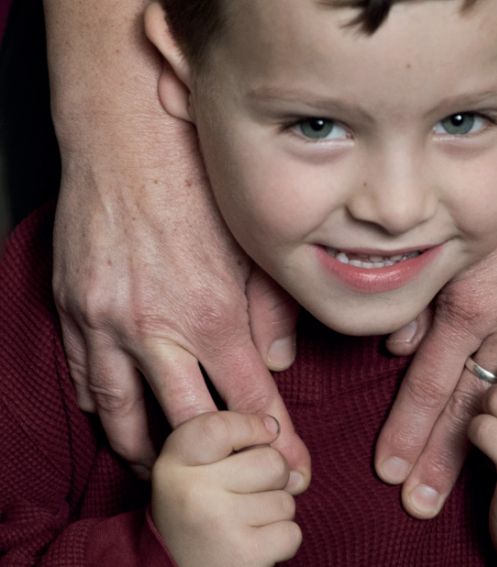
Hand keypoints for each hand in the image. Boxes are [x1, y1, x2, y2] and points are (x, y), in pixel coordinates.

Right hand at [53, 125, 308, 484]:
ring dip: (143, 447)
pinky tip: (114, 413)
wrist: (126, 141)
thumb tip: (280, 361)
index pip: (247, 399)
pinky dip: (99, 403)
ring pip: (120, 413)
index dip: (276, 440)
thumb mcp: (249, 244)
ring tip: (161, 466)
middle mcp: (154, 329)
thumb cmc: (195, 185)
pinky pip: (80, 375)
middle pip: (182, 423)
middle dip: (209, 462)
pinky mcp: (73, 307)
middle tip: (228, 483)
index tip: (295, 468)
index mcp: (208, 314)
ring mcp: (105, 322)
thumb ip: (270, 309)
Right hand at [152, 411, 301, 566]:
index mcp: (176, 463)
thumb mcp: (193, 466)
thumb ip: (232, 438)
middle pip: (272, 461)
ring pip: (285, 500)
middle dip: (271, 479)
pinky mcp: (243, 557)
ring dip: (273, 514)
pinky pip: (291, 534)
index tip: (261, 434)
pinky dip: (279, 542)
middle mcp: (193, 491)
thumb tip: (280, 437)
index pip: (222, 426)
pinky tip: (251, 546)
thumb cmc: (195, 512)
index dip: (252, 426)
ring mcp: (219, 524)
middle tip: (242, 497)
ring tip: (242, 525)